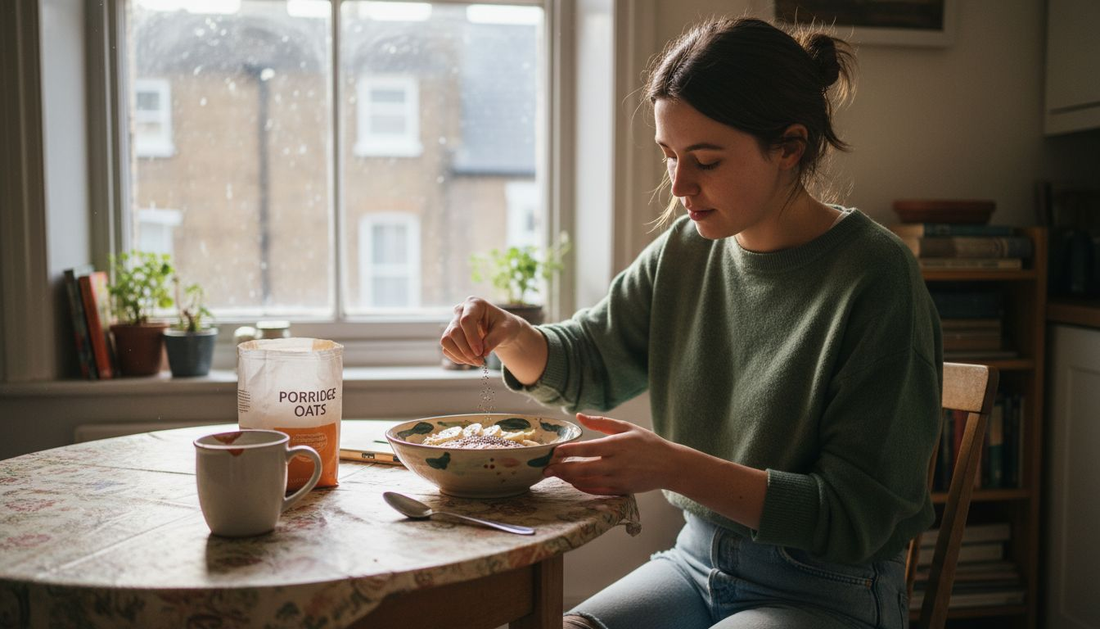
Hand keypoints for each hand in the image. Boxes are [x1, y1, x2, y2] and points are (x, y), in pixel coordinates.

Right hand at [440, 297, 529, 366]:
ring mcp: (453, 322)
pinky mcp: (450, 335)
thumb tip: (482, 352)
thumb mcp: (505, 331)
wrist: (500, 330)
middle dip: (466, 350)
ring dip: (460, 355)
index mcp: (475, 304)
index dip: (472, 338)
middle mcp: (460, 311)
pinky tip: (471, 360)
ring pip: (446, 340)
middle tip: (480, 360)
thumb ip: (494, 339)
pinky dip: (458, 358)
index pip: (466, 320)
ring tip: (477, 362)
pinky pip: (447, 348)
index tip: (481, 352)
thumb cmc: (504, 326)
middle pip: (454, 332)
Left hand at [543, 413, 682, 494]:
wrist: (670, 466)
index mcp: (617, 445)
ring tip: (556, 474)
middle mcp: (616, 463)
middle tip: (546, 468)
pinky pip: (596, 491)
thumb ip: (601, 422)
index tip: (554, 451)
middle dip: (561, 469)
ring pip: (587, 482)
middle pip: (582, 469)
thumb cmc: (648, 443)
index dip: (568, 451)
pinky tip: (573, 482)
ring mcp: (618, 479)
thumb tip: (579, 416)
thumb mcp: (626, 427)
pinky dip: (582, 488)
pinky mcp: (621, 490)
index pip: (586, 448)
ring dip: (569, 479)